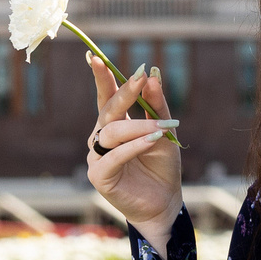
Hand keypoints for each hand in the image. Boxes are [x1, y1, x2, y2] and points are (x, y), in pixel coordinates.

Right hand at [86, 56, 183, 249]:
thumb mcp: (164, 132)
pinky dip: (133, 147)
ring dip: (139, 126)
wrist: (164, 203)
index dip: (101, 77)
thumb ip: (157, 106)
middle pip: (108, 110)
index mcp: (114, 124)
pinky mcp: (99, 176)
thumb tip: (153, 74)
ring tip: (161, 130)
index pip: (105, 96)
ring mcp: (96, 156)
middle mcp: (100, 137)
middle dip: (125, 93)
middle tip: (140, 78)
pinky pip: (113, 156)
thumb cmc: (162, 167)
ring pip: (112, 132)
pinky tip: (150, 142)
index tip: (96, 57)